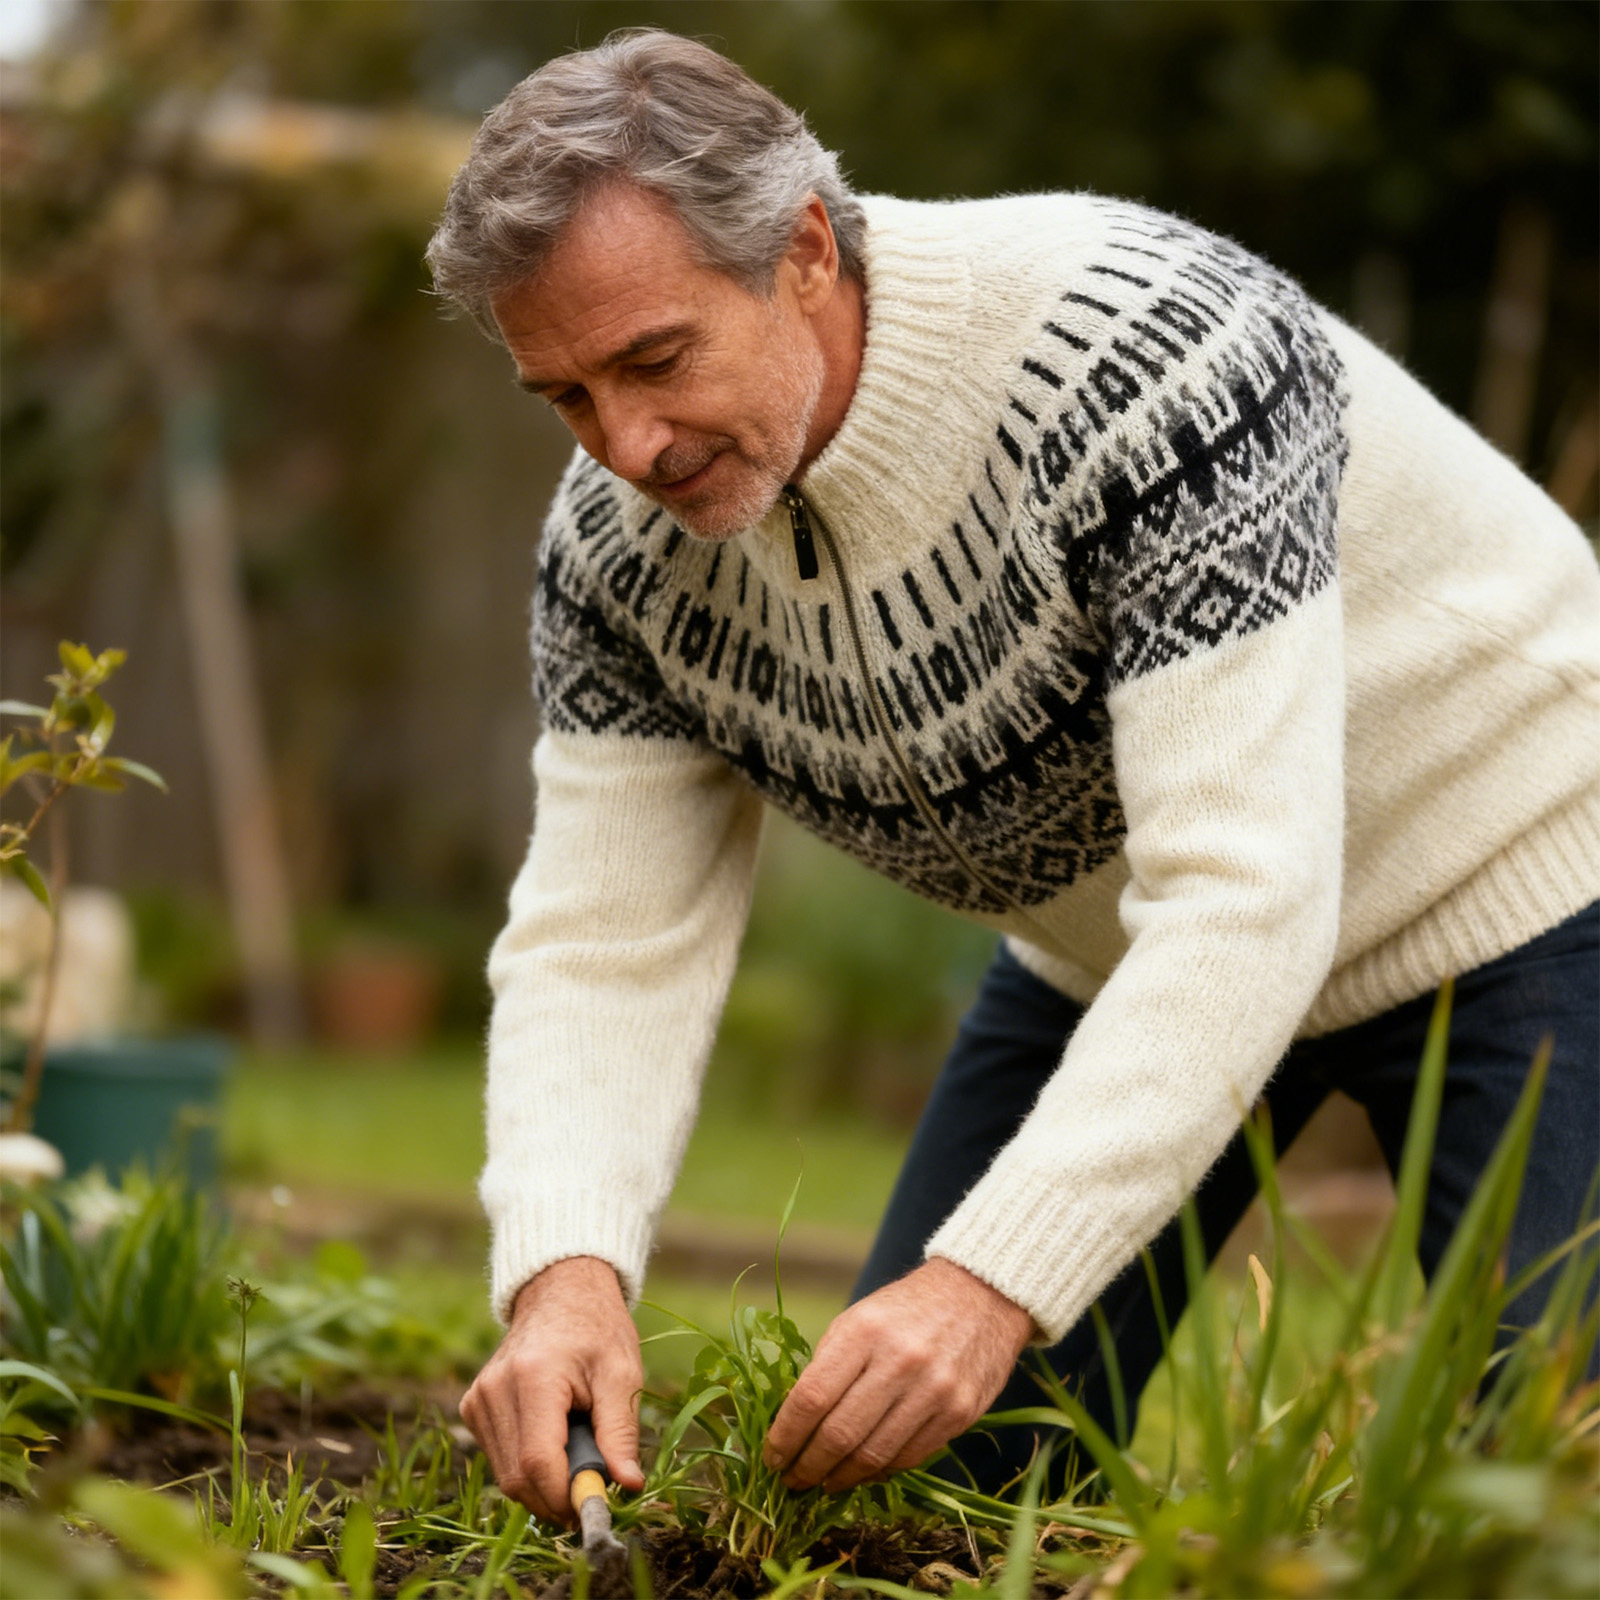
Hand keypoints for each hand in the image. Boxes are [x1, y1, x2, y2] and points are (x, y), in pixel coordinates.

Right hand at [458, 1255, 645, 1523]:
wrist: (560, 1291)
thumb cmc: (597, 1330)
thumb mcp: (622, 1373)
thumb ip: (621, 1431)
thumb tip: (628, 1485)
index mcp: (533, 1376)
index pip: (537, 1461)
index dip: (565, 1496)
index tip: (596, 1505)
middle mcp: (495, 1388)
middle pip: (518, 1476)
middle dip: (556, 1496)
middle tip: (593, 1488)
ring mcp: (478, 1397)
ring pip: (505, 1474)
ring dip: (543, 1483)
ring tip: (577, 1453)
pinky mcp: (472, 1405)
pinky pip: (498, 1458)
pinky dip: (527, 1466)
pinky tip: (554, 1440)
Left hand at [762, 1258, 1034, 1492]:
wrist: (980, 1294)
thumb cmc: (906, 1309)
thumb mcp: (859, 1318)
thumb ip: (829, 1365)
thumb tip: (796, 1423)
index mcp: (864, 1331)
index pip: (812, 1397)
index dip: (785, 1436)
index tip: (772, 1456)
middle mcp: (900, 1361)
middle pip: (840, 1434)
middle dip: (808, 1466)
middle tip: (791, 1481)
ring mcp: (934, 1390)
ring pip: (874, 1456)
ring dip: (841, 1478)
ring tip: (824, 1482)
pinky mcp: (960, 1413)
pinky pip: (909, 1457)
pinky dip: (880, 1471)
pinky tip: (863, 1471)